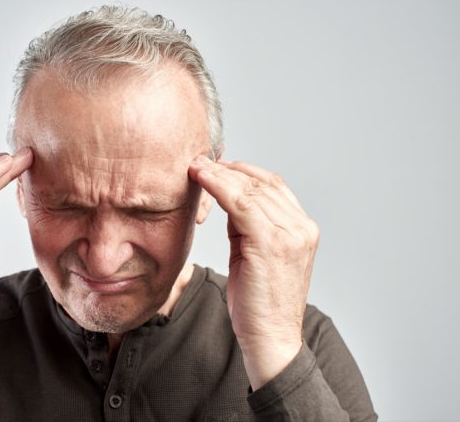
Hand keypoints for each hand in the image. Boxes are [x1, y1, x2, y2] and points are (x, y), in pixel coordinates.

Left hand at [189, 155, 319, 389]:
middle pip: (262, 183)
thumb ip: (247, 226)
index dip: (244, 172)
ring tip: (196, 166)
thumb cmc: (259, 302)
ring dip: (220, 174)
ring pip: (251, 190)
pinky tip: (202, 179)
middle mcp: (301, 227)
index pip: (273, 186)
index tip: (217, 165)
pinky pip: (241, 204)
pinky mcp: (271, 242)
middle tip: (200, 160)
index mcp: (302, 228)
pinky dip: (219, 187)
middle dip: (228, 169)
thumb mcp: (254, 255)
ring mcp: (290, 234)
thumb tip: (228, 199)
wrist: (271, 337)